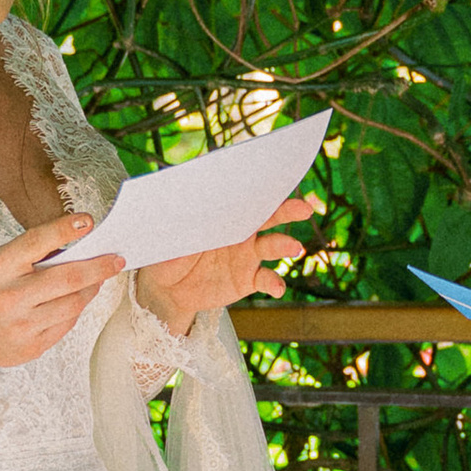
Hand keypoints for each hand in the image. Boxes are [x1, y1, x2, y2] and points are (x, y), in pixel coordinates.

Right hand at [0, 213, 122, 367]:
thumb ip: (24, 255)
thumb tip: (71, 246)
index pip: (36, 242)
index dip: (65, 228)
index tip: (89, 220)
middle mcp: (9, 298)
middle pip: (67, 278)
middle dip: (99, 266)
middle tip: (117, 258)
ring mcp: (21, 325)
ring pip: (73, 303)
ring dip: (91, 288)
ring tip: (98, 278)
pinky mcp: (30, 347)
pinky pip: (65, 324)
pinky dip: (75, 309)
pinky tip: (76, 299)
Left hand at [134, 196, 320, 340]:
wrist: (168, 289)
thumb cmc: (167, 254)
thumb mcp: (169, 237)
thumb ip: (183, 226)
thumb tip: (186, 212)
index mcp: (224, 214)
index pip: (245, 197)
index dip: (261, 190)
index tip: (275, 181)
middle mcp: (242, 231)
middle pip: (269, 216)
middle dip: (288, 210)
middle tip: (303, 208)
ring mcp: (248, 255)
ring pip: (274, 245)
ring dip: (286, 245)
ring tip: (294, 248)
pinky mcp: (249, 279)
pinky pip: (268, 279)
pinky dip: (275, 283)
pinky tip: (277, 287)